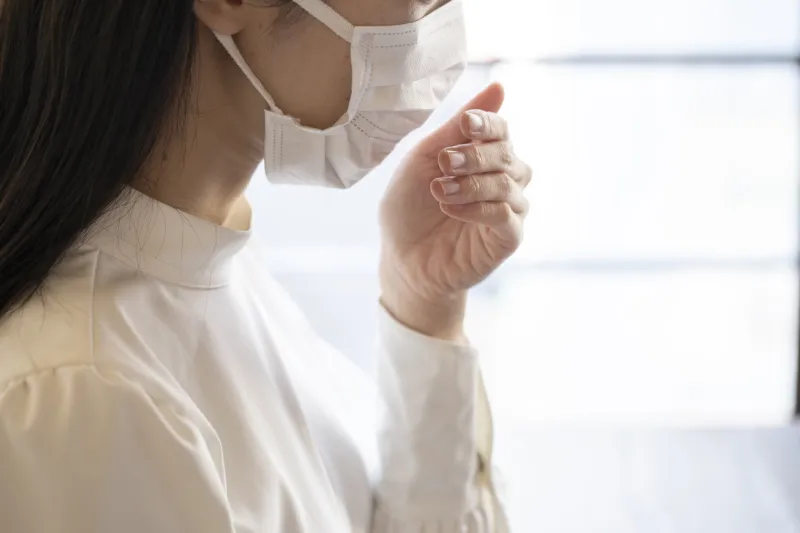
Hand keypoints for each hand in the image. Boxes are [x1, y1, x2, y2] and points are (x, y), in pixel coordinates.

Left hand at [379, 83, 531, 340]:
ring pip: (509, 183)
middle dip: (475, 154)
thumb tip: (500, 87)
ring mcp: (509, 209)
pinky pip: (506, 215)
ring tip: (440, 190)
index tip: (465, 126)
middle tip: (444, 163)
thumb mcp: (424, 160)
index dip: (487, 123)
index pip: (501, 129)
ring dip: (473, 182)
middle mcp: (503, 179)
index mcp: (483, 156)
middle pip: (507, 153)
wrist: (402, 259)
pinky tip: (451, 209)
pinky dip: (478, 208)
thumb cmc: (411, 208)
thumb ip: (458, 128)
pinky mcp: (508, 238)